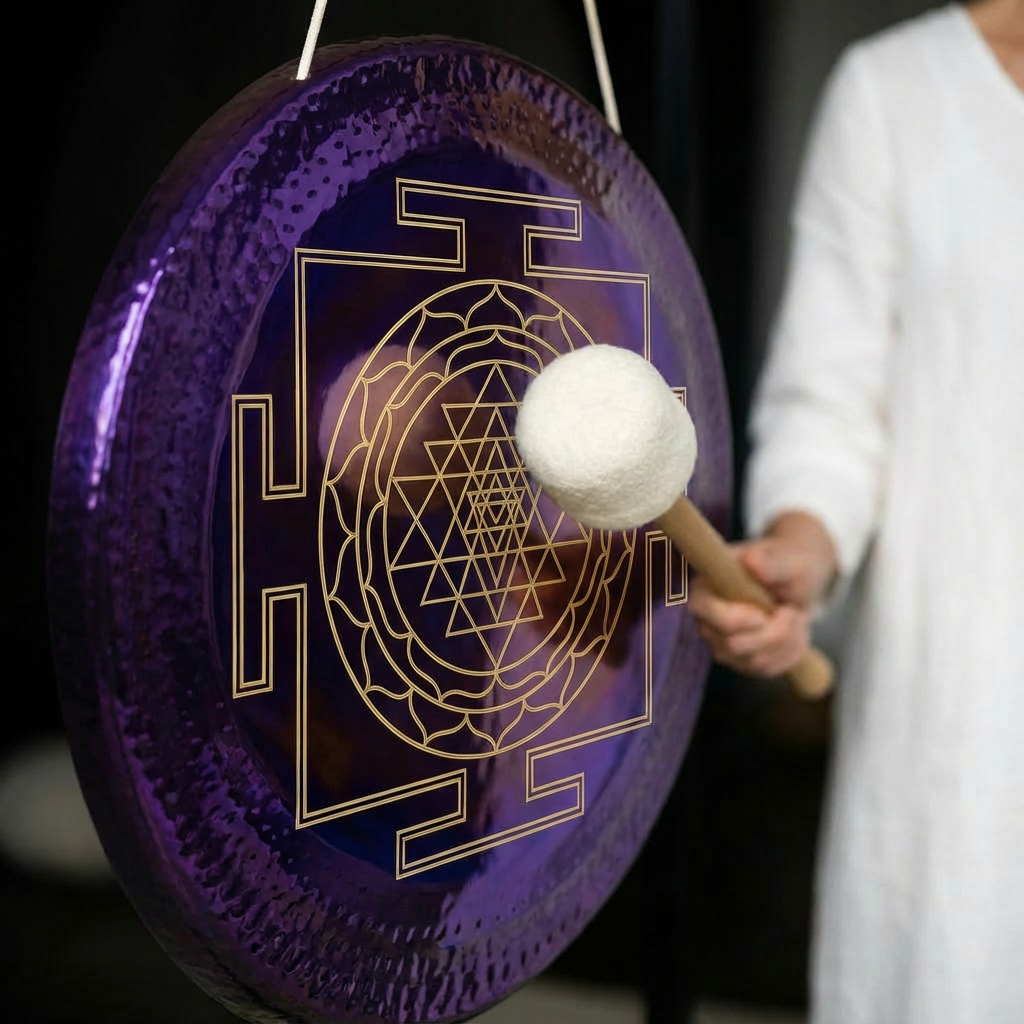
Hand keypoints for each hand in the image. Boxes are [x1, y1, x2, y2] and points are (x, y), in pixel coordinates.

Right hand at [689, 512, 837, 678]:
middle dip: (773, 633)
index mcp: (707, 587)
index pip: (703, 611)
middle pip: (733, 645)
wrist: (796, 579)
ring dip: (786, 641)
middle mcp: (707, 619)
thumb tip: (752, 561)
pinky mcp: (741, 660)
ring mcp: (722, 643)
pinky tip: (793, 631)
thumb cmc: (787, 564)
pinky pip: (767, 668)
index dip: (735, 619)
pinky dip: (789, 652)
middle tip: (792, 610)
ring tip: (795, 615)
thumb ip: (771, 563)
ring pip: (755, 661)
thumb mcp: (787, 560)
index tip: (764, 614)